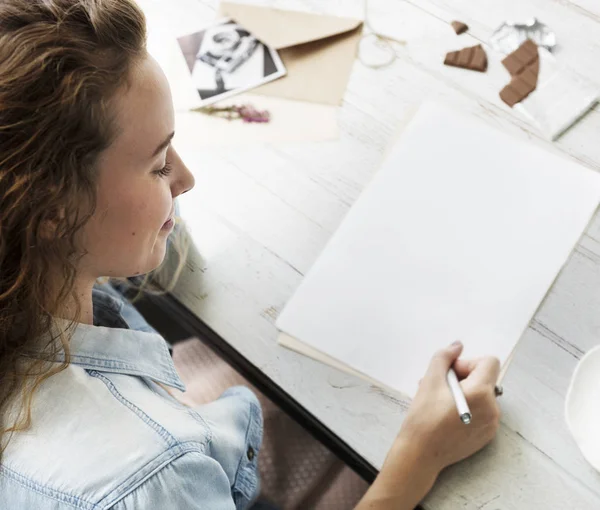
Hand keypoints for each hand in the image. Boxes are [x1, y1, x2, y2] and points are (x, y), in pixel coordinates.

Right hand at [389, 342, 500, 476]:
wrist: (420, 454)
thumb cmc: (423, 417)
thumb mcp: (430, 380)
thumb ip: (444, 357)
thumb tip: (457, 345)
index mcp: (482, 393)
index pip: (489, 362)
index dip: (468, 363)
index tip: (451, 374)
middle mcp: (493, 409)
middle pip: (484, 379)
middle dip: (462, 378)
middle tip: (439, 387)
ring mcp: (491, 424)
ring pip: (481, 395)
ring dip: (463, 393)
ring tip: (439, 402)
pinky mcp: (486, 436)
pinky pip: (482, 412)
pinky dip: (467, 408)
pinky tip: (447, 416)